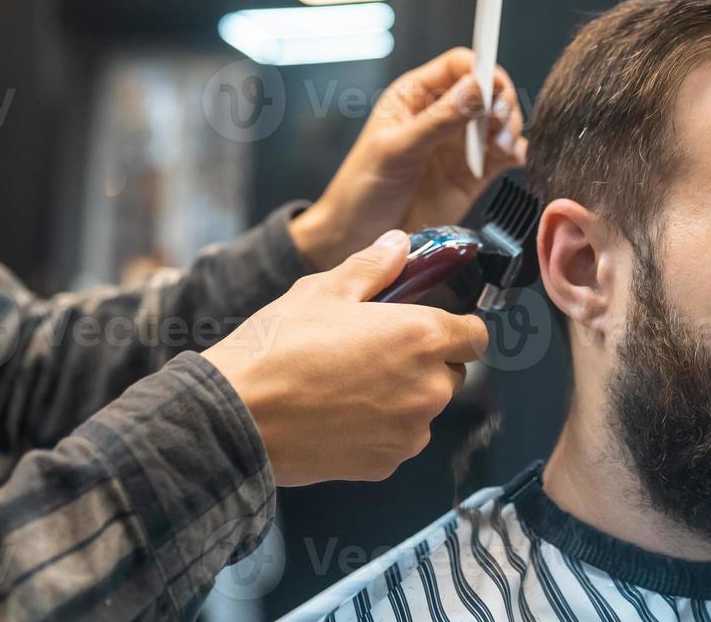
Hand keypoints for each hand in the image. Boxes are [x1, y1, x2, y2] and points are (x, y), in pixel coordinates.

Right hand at [202, 230, 488, 485]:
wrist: (234, 416)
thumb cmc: (277, 350)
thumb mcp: (323, 290)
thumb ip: (373, 266)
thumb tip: (399, 245)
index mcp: (422, 337)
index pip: (476, 335)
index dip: (458, 326)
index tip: (435, 322)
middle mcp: (428, 388)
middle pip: (453, 372)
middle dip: (427, 361)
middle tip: (378, 349)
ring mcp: (408, 433)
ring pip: (424, 408)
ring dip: (403, 396)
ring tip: (351, 382)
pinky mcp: (384, 464)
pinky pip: (398, 440)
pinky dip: (380, 429)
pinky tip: (340, 413)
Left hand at [289, 47, 526, 271]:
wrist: (359, 237)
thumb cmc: (362, 188)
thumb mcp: (396, 149)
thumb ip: (438, 120)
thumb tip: (476, 88)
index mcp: (416, 96)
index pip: (458, 65)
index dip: (481, 70)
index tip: (495, 88)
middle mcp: (442, 114)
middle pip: (487, 90)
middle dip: (501, 102)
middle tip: (500, 122)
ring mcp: (460, 143)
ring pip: (500, 120)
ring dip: (510, 128)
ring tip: (503, 146)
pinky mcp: (474, 172)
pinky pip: (505, 154)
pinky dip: (516, 153)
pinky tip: (512, 158)